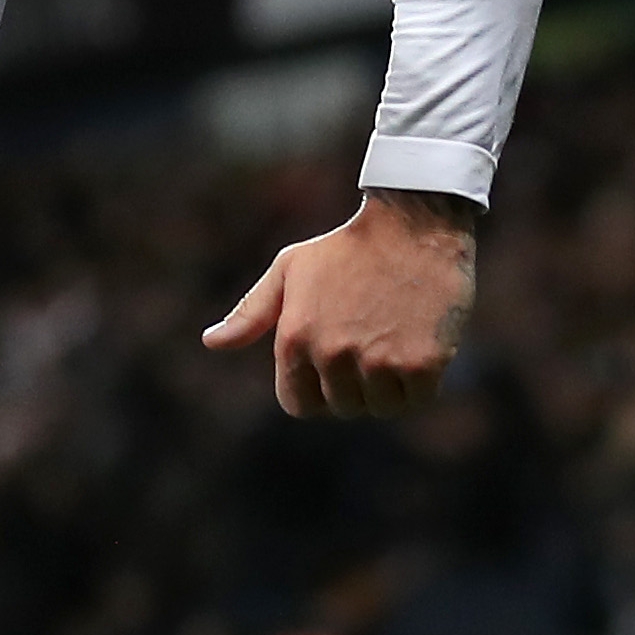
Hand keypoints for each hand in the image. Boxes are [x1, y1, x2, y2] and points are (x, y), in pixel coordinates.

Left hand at [202, 188, 478, 416]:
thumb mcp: (288, 271)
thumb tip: (211, 343)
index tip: (334, 368)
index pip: (299, 405)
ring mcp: (376, 361)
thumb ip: (250, 313)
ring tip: (394, 338)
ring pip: (382, 408)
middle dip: (357, 385)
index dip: (317, 392)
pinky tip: (421, 341)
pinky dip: (423, 381)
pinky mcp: (420, 363)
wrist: (413, 226)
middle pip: (343, 407)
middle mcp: (330, 354)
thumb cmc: (346, 249)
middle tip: (371, 340)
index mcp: (293, 338)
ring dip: (392, 385)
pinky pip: (418, 399)